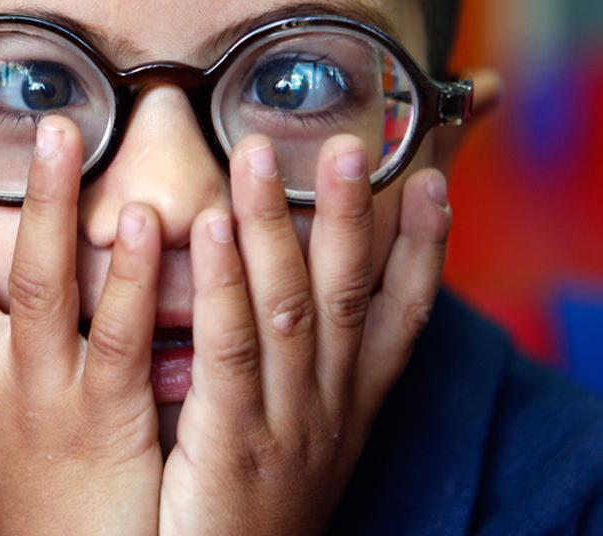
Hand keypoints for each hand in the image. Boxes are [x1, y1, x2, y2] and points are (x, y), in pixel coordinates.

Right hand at [0, 118, 162, 535]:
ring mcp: (42, 399)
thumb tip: (10, 305)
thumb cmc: (51, 506)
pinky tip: (143, 224)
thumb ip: (9, 365)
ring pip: (37, 286)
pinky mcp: (102, 422)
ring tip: (58, 135)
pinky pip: (114, 339)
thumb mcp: (10, 431)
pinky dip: (125, 278)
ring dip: (47, 206)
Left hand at [159, 134, 450, 534]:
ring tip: (260, 155)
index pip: (402, 315)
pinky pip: (231, 350)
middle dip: (350, 215)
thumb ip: (302, 374)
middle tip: (345, 144)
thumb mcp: (302, 441)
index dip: (423, 248)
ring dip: (277, 226)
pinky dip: (225, 284)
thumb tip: (295, 297)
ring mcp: (286, 423)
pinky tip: (213, 229)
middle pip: (347, 293)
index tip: (428, 182)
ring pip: (289, 306)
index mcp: (351, 405)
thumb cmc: (254, 509)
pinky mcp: (233, 441)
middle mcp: (330, 406)